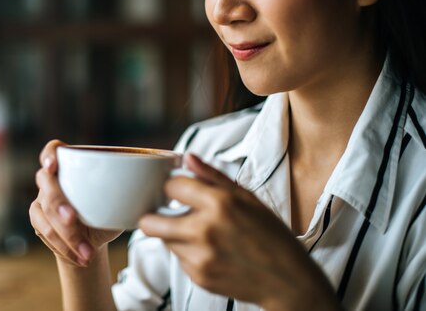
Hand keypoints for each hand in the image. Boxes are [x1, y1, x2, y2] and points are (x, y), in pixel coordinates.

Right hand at [29, 140, 122, 266]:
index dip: (49, 154)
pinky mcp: (39, 220)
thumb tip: (167, 169)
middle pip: (47, 185)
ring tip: (86, 253)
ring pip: (45, 213)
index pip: (53, 150)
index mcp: (70, 164)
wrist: (93, 238)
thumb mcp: (123, 196)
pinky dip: (64, 247)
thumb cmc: (109, 208)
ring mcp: (42, 199)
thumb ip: (132, 184)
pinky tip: (81, 256)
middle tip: (73, 219)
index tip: (53, 165)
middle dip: (58, 204)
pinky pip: (44, 232)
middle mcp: (52, 179)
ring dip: (66, 235)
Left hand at [138, 153, 340, 310]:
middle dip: (155, 214)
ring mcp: (199, 257)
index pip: (171, 187)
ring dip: (174, 234)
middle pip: (149, 222)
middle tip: (168, 212)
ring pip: (163, 240)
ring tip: (200, 232)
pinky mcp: (199, 277)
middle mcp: (204, 230)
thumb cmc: (270, 233)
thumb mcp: (247, 196)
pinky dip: (188, 252)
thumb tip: (186, 157)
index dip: (174, 186)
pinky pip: (179, 259)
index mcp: (219, 203)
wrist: (287, 279)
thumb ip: (212, 176)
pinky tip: (211, 250)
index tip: (180, 190)